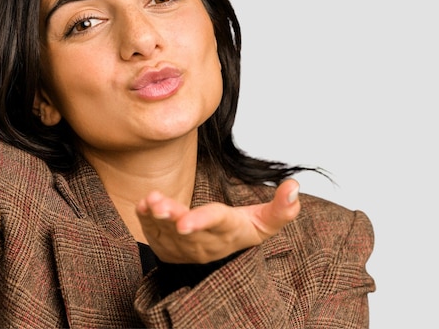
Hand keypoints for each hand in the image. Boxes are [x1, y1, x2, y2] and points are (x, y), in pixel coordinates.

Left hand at [136, 179, 300, 263]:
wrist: (214, 252)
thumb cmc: (238, 231)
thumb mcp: (264, 223)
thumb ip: (282, 209)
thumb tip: (294, 186)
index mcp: (226, 230)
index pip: (215, 223)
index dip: (201, 222)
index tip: (185, 223)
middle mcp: (202, 240)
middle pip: (186, 229)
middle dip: (173, 217)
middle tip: (160, 206)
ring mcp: (181, 244)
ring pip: (166, 231)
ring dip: (156, 217)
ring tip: (151, 202)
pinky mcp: (164, 242)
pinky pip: (152, 231)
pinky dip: (145, 218)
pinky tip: (143, 204)